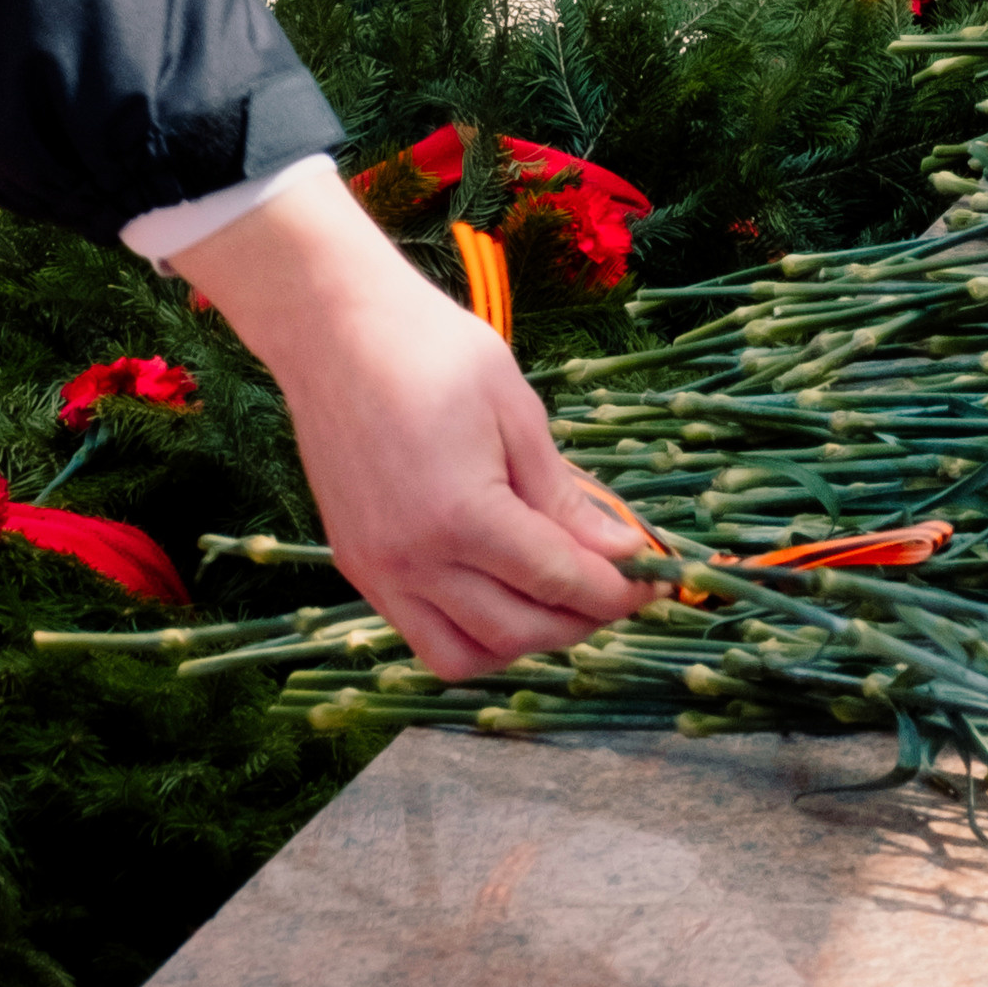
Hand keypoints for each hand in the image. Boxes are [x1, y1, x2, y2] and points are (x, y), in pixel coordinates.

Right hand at [188, 171, 638, 677]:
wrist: (334, 329)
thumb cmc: (434, 350)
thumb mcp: (517, 411)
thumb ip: (564, 494)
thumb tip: (619, 551)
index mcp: (462, 516)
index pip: (556, 581)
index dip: (615, 590)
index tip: (652, 580)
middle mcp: (413, 561)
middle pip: (515, 632)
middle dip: (579, 620)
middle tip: (617, 589)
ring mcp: (377, 571)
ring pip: (462, 657)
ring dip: (521, 643)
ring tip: (560, 602)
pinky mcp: (357, 567)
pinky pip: (420, 633)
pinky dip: (469, 635)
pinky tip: (502, 596)